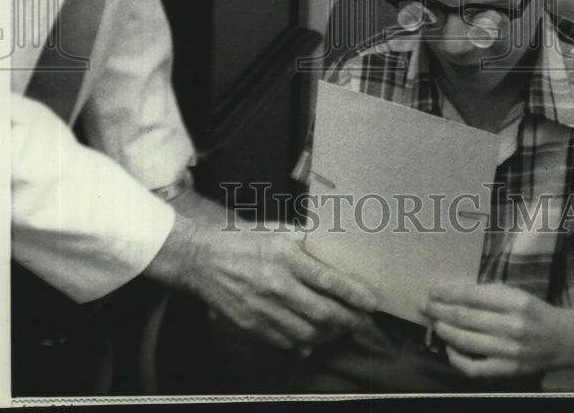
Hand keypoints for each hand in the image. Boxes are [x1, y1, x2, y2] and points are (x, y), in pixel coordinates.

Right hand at [146, 194, 377, 351]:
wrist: (202, 259)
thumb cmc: (243, 240)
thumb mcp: (276, 230)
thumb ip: (304, 240)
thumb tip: (331, 249)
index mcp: (285, 256)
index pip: (328, 280)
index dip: (353, 294)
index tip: (371, 301)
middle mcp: (277, 285)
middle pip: (322, 312)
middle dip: (348, 320)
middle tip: (361, 320)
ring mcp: (264, 308)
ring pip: (307, 332)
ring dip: (329, 334)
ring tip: (341, 329)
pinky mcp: (253, 324)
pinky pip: (285, 340)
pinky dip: (304, 342)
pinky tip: (314, 337)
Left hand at [424, 282, 573, 377]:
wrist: (563, 341)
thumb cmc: (535, 312)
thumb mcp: (516, 294)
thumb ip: (489, 293)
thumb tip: (453, 292)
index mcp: (515, 302)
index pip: (472, 295)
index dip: (449, 292)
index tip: (433, 289)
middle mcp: (512, 326)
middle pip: (466, 317)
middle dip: (440, 310)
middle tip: (424, 305)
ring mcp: (509, 351)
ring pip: (466, 341)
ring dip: (445, 331)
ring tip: (434, 323)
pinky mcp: (508, 371)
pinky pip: (475, 368)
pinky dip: (457, 359)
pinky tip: (450, 348)